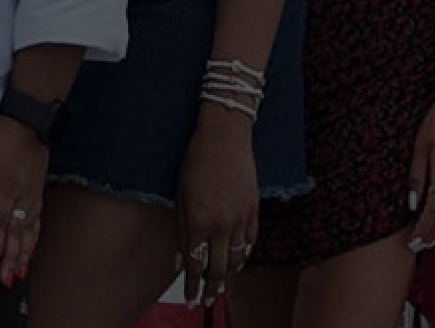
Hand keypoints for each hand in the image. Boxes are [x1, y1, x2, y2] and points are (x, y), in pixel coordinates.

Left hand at [0, 115, 47, 288]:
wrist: (31, 116)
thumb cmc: (7, 131)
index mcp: (6, 187)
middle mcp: (21, 194)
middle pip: (15, 232)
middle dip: (10, 258)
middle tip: (7, 280)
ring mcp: (32, 192)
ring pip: (29, 229)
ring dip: (24, 252)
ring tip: (20, 272)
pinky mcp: (38, 187)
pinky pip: (38, 217)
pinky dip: (35, 235)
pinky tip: (32, 246)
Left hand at [176, 104, 258, 306]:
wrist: (224, 133)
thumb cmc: (196, 160)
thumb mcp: (180, 196)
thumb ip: (181, 232)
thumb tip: (180, 262)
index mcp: (198, 223)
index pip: (195, 267)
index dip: (192, 288)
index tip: (190, 300)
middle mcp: (221, 225)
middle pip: (218, 270)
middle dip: (211, 290)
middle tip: (206, 301)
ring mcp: (240, 218)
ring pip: (238, 259)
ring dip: (229, 274)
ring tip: (222, 283)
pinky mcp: (254, 208)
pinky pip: (251, 240)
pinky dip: (245, 253)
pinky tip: (239, 257)